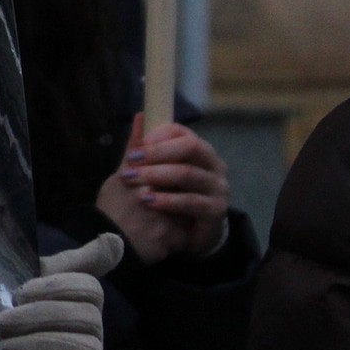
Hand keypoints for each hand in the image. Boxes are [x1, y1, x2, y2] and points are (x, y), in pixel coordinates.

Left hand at [0, 234, 119, 349]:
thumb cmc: (10, 316)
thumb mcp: (33, 281)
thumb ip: (74, 262)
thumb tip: (114, 240)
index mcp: (83, 307)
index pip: (90, 290)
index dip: (54, 289)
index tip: (18, 293)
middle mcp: (92, 338)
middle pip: (89, 322)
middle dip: (39, 319)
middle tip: (0, 323)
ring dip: (37, 347)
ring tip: (1, 347)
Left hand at [96, 114, 228, 262]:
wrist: (191, 234)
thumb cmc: (172, 196)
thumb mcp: (153, 171)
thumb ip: (145, 147)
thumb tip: (140, 115)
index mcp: (198, 150)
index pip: (181, 132)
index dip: (157, 135)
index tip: (136, 147)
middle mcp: (213, 164)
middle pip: (190, 147)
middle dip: (158, 152)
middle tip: (131, 161)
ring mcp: (218, 187)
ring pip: (188, 173)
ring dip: (157, 175)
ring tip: (132, 180)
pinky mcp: (216, 210)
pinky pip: (191, 201)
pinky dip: (168, 200)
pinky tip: (148, 201)